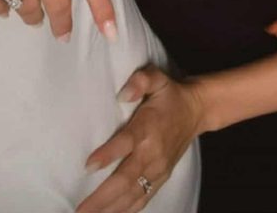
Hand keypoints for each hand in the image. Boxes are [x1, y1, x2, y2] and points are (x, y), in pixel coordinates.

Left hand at [77, 65, 202, 212]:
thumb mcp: (156, 77)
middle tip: (80, 209)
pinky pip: (143, 198)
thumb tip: (123, 95)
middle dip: (102, 196)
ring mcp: (158, 169)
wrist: (196, 111)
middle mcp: (153, 153)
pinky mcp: (161, 178)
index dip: (108, 155)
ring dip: (111, 208)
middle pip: (126, 178)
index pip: (126, 143)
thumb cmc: (169, 93)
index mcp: (148, 127)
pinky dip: (127, 210)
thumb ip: (140, 80)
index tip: (88, 166)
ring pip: (133, 194)